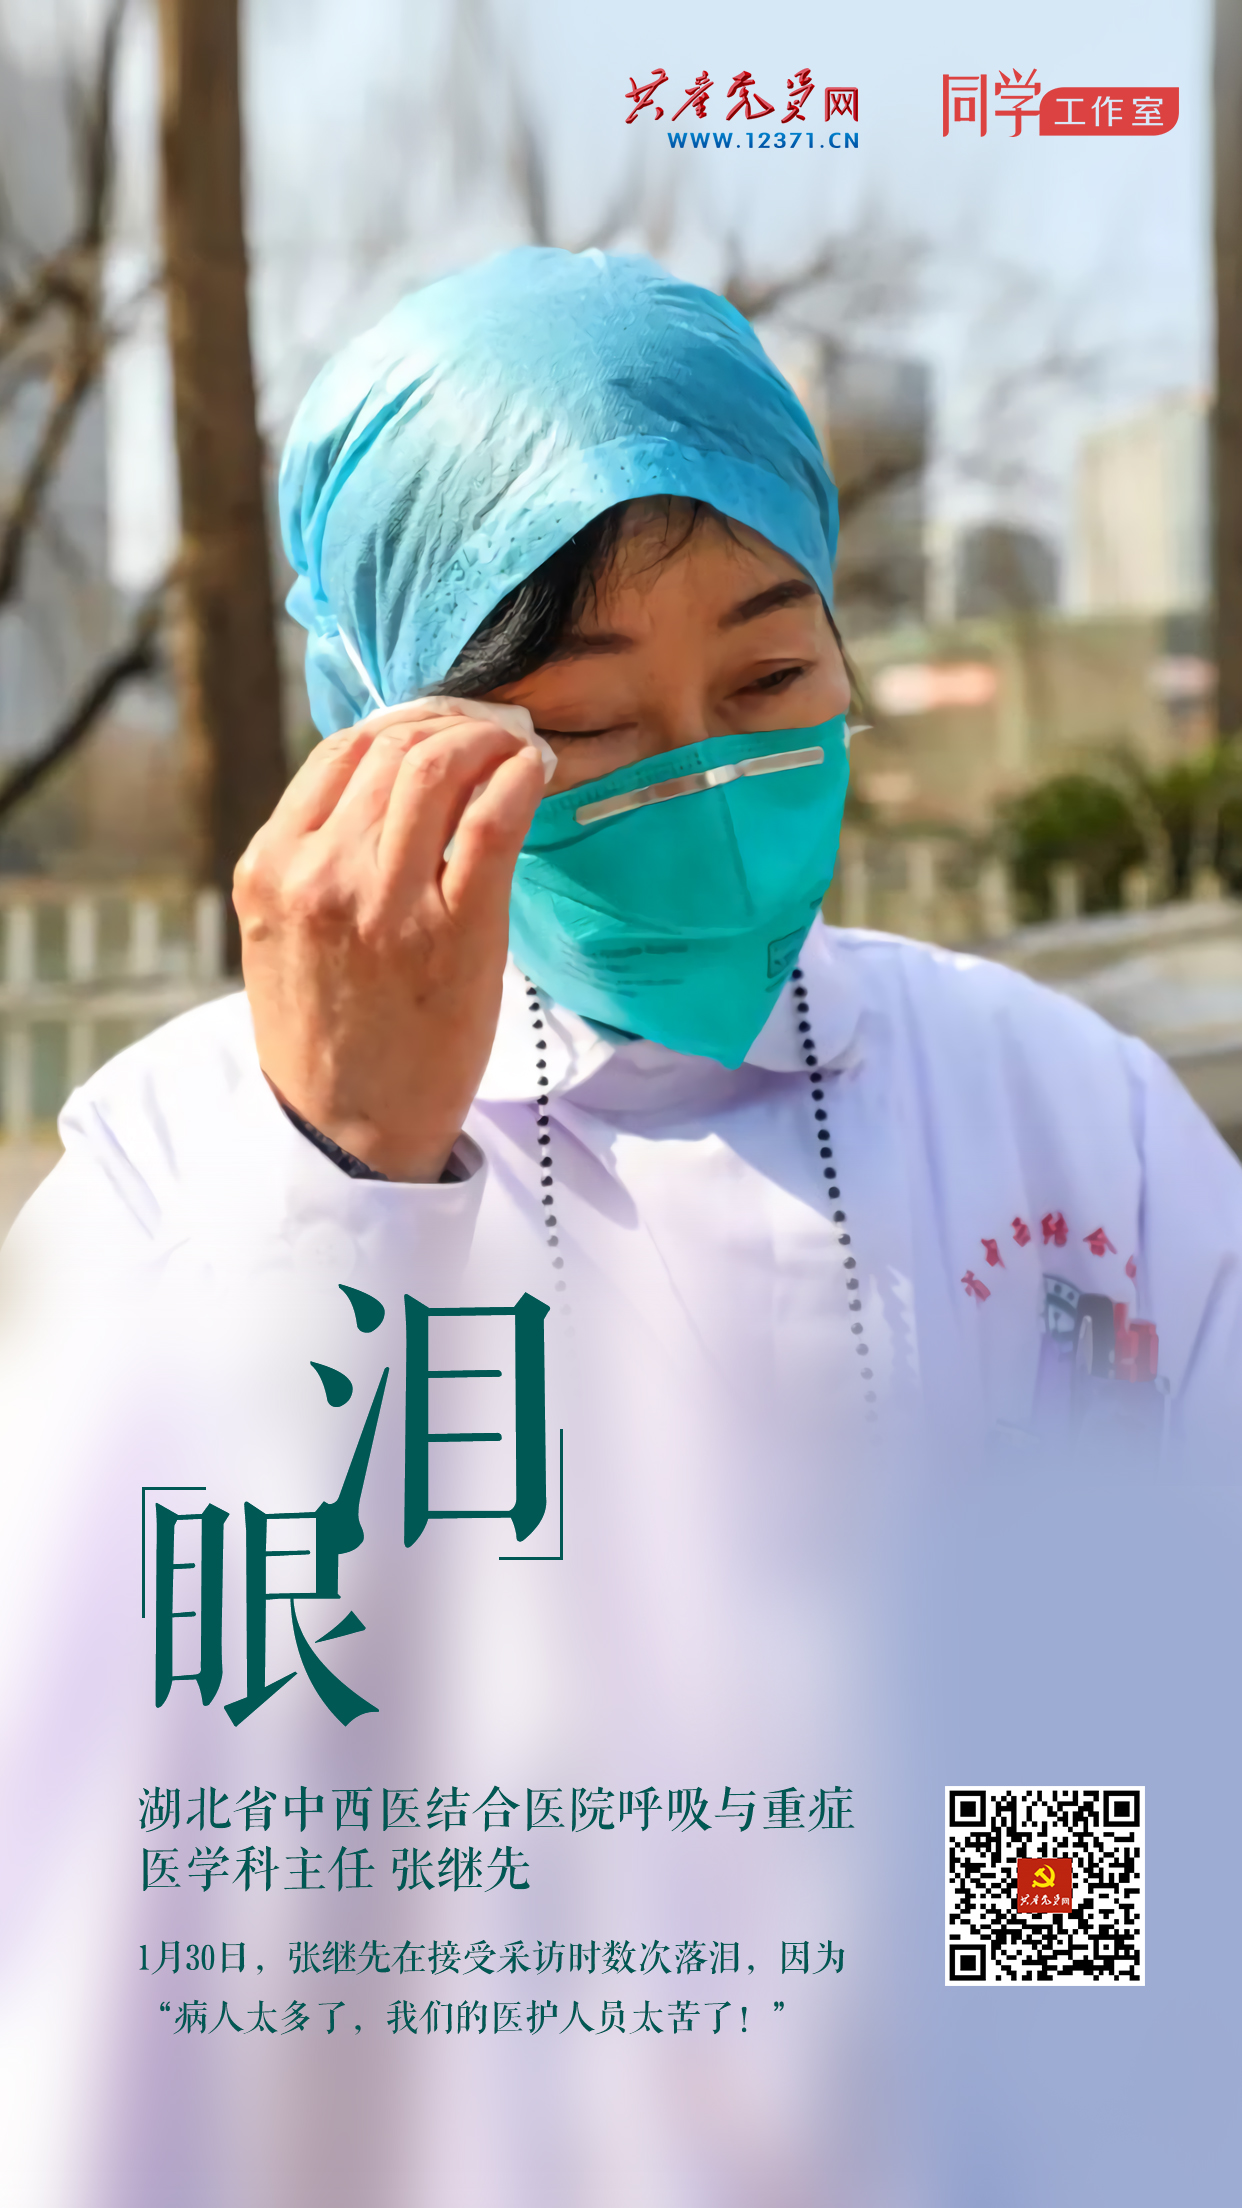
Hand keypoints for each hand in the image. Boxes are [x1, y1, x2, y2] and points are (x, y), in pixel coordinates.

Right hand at [234, 706, 545, 1180]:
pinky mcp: (455, 933)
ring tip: (512, 751)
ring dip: (486, 742)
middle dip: (451, 726)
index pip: (340, 751)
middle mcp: (320, 875)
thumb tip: (385, 776)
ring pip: (438, 769)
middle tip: (488, 733)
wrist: (351, 1129)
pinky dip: (518, 778)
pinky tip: (532, 772)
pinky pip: (492, 821)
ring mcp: (386, 904)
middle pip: (393, 749)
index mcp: (271, 868)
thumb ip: (314, 857)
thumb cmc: (328, 1031)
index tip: (437, 731)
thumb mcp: (284, 932)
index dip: (401, 725)